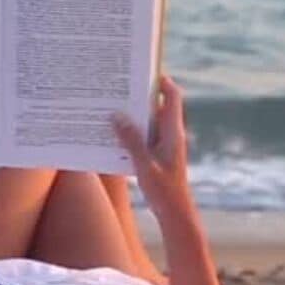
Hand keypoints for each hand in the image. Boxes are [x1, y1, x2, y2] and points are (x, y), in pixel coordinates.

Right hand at [112, 75, 193, 220]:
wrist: (175, 214)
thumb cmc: (164, 191)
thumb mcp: (144, 164)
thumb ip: (131, 140)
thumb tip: (116, 115)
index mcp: (173, 132)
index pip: (172, 96)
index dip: (161, 80)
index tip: (142, 70)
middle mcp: (171, 134)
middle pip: (157, 105)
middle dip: (139, 95)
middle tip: (117, 86)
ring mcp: (165, 144)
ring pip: (148, 121)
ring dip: (132, 115)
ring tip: (109, 107)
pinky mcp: (158, 155)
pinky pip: (144, 136)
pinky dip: (131, 132)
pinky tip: (112, 134)